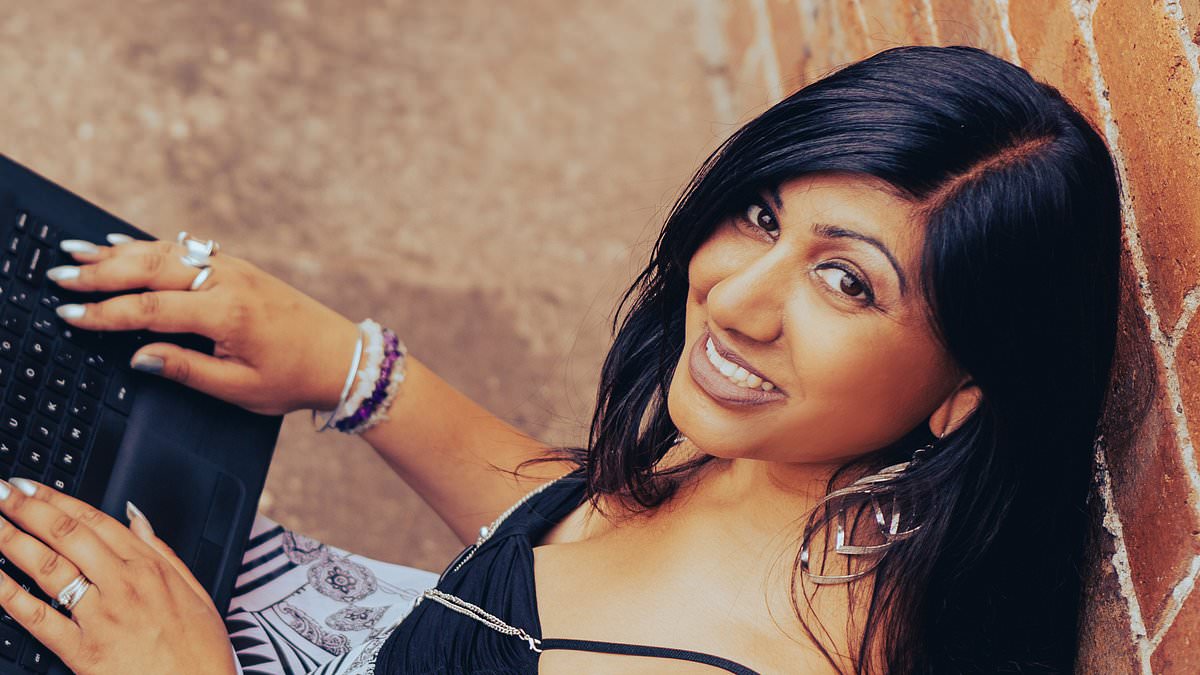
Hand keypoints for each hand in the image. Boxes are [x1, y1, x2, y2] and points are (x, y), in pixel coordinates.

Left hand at [0, 478, 235, 674]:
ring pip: (50, 568)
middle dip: (27, 509)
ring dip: (13, 541)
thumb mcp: (196, 591)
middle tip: (0, 491)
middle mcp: (123, 585)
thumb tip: (136, 518)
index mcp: (150, 568)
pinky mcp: (84, 651)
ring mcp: (102, 617)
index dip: (58, 499)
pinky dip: (11, 596)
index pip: (95, 521)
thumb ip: (162, 551)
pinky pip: (39, 619)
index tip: (31, 486)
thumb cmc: (201, 652)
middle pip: (67, 535)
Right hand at [46, 234, 360, 415]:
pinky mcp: (238, 267)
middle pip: (151, 268)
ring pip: (166, 253)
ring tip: (77, 254)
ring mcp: (234, 269)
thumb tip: (138, 356)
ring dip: (119, 253)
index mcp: (226, 314)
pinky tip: (124, 245)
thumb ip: (186, 370)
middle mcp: (228, 281)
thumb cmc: (295, 377)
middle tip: (60, 275)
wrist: (342, 356)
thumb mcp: (239, 388)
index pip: (150, 308)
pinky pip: (185, 251)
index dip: (105, 313)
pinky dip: (150, 248)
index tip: (69, 315)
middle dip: (101, 272)